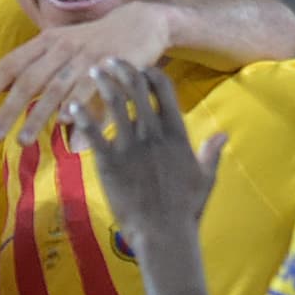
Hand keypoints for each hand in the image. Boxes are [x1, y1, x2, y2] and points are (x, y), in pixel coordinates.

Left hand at [0, 3, 173, 143]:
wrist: (139, 23)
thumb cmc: (92, 41)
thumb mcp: (55, 46)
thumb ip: (25, 65)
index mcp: (46, 41)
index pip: (13, 62)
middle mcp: (62, 47)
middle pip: (30, 80)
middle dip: (10, 109)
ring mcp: (86, 57)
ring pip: (56, 89)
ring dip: (38, 115)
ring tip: (23, 139)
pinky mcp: (110, 66)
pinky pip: (90, 89)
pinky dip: (76, 106)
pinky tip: (64, 124)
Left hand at [66, 59, 226, 242]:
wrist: (164, 234)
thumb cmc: (186, 210)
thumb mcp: (206, 178)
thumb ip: (211, 153)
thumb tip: (223, 134)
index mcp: (176, 134)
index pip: (164, 91)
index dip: (152, 73)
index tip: (141, 67)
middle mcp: (153, 134)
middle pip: (137, 89)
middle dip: (123, 69)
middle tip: (109, 60)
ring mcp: (130, 147)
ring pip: (114, 103)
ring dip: (102, 83)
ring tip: (92, 71)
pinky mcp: (109, 163)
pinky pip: (93, 132)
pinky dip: (81, 116)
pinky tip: (72, 105)